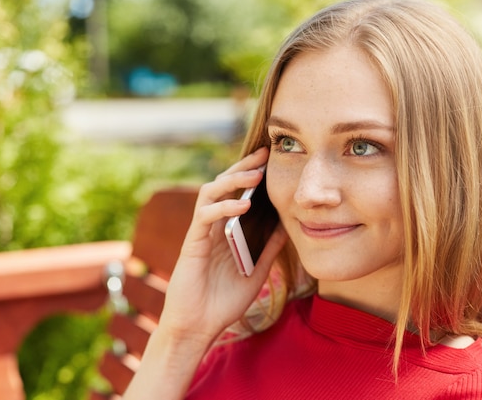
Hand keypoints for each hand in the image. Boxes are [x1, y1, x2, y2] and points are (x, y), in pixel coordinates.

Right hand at [158, 147, 287, 345]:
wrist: (200, 327)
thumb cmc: (224, 301)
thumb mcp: (257, 271)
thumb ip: (270, 247)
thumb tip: (289, 225)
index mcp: (227, 230)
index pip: (237, 193)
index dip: (251, 175)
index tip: (271, 160)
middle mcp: (213, 227)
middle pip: (222, 185)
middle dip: (242, 168)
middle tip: (263, 154)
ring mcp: (201, 233)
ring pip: (210, 194)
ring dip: (232, 181)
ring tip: (254, 176)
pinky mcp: (192, 244)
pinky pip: (204, 217)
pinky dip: (223, 208)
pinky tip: (242, 206)